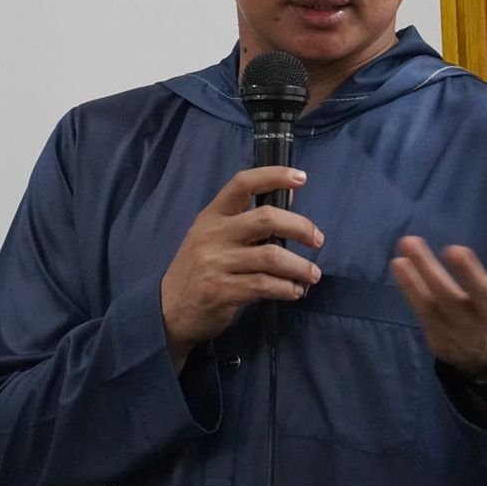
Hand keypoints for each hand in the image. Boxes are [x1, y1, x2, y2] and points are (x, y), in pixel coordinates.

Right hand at [160, 166, 323, 369]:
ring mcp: (216, 263)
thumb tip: (289, 200)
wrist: (169, 310)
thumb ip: (243, 221)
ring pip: (271, 257)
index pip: (242, 184)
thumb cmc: (198, 269)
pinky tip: (294, 291)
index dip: (273, 175)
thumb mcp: (211, 237)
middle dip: (300, 227)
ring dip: (299, 266)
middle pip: (266, 218)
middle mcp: (214, 235)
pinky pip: (264, 285)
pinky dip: (286, 288)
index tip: (300, 177)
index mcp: (212, 215)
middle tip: (317, 240)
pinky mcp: (222, 291)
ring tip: (312, 274)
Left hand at [389, 212, 486, 375]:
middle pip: (479, 296)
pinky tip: (399, 264)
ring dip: (425, 272)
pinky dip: (410, 288)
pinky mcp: (440, 332)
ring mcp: (463, 327)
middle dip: (468, 274)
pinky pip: (423, 308)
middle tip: (455, 250)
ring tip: (409, 244)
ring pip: (444, 299)